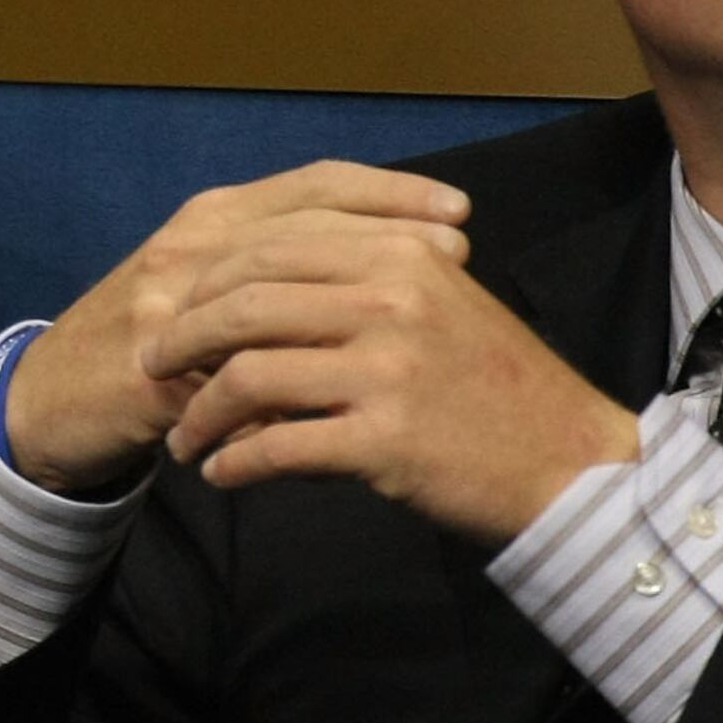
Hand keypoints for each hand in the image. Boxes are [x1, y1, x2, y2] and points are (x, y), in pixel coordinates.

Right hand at [1, 162, 472, 494]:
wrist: (51, 397)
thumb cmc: (148, 339)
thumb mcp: (210, 287)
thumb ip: (280, 271)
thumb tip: (393, 270)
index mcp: (212, 217)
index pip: (312, 185)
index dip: (389, 191)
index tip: (458, 209)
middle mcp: (191, 246)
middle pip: (304, 224)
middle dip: (388, 233)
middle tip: (457, 252)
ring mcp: (169, 304)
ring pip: (276, 291)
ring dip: (349, 306)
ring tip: (414, 320)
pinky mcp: (152, 368)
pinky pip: (236, 379)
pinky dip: (293, 390)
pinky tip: (349, 401)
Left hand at [148, 227, 635, 544]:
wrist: (571, 462)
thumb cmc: (495, 384)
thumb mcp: (438, 301)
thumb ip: (361, 276)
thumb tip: (262, 280)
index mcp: (398, 253)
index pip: (269, 248)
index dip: (206, 281)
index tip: (174, 312)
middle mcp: (391, 299)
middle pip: (244, 304)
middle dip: (181, 338)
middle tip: (151, 367)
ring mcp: (388, 370)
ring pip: (249, 377)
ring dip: (199, 411)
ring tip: (182, 436)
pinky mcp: (386, 440)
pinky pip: (279, 448)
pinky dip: (236, 463)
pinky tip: (221, 474)